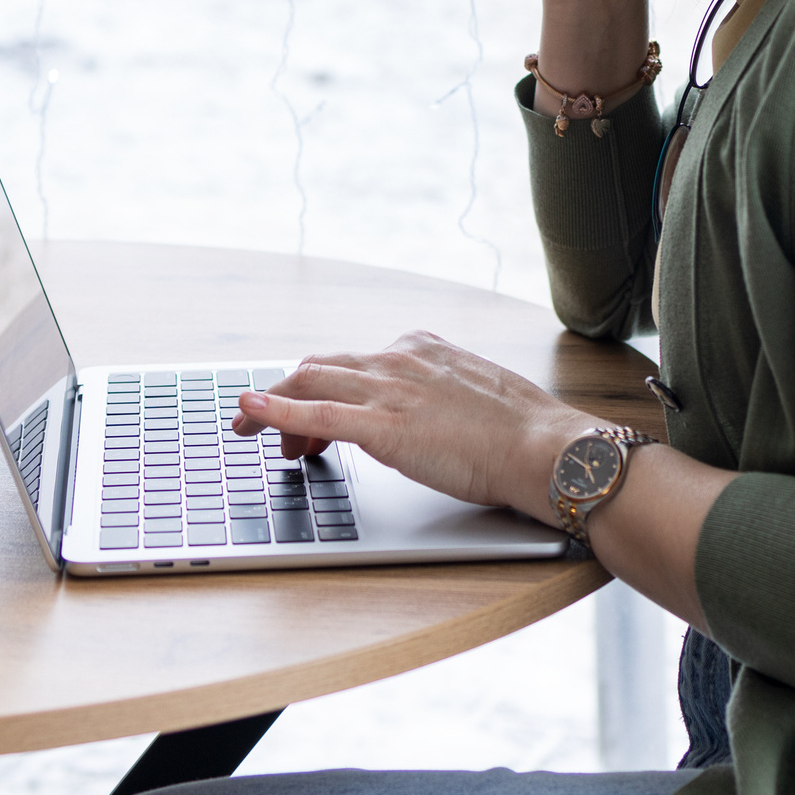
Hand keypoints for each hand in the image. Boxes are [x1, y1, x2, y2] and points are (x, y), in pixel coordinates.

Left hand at [230, 331, 592, 522]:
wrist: (545, 447)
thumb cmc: (523, 431)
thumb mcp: (474, 392)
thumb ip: (440, 392)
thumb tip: (425, 411)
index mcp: (421, 347)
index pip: (352, 361)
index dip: (319, 388)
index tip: (309, 416)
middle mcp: (399, 359)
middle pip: (319, 368)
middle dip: (286, 395)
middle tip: (270, 432)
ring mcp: (390, 390)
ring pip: (308, 384)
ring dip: (272, 408)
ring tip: (251, 434)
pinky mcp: (385, 426)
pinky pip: (316, 416)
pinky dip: (275, 413)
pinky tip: (250, 414)